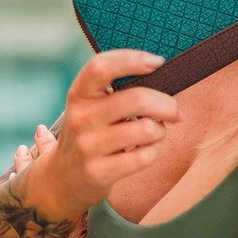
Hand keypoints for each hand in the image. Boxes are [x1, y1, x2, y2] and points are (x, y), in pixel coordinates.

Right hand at [23, 49, 180, 220]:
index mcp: (79, 94)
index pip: (102, 66)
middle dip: (166, 104)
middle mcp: (81, 118)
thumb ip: (116, 90)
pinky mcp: (98, 172)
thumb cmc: (90, 133)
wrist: (63, 178)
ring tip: (154, 133)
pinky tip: (145, 151)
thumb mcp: (90, 106)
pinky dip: (153, 152)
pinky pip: (144, 157)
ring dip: (160, 131)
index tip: (158, 62)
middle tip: (174, 111)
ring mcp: (88, 146)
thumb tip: (161, 76)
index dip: (132, 59)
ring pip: (146, 129)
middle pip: (136, 99)